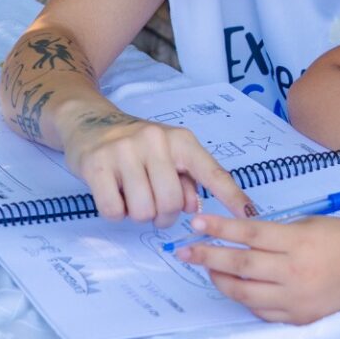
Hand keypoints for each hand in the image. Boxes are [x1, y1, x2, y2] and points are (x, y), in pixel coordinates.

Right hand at [61, 109, 253, 226]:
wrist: (89, 121)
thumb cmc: (137, 145)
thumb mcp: (168, 155)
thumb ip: (187, 179)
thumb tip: (194, 207)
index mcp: (181, 140)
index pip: (212, 172)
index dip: (232, 197)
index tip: (250, 216)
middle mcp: (156, 141)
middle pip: (171, 203)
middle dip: (164, 216)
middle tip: (154, 208)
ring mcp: (125, 151)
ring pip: (143, 210)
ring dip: (139, 215)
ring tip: (132, 196)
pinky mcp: (97, 164)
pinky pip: (114, 211)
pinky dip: (116, 213)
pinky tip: (114, 194)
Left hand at [177, 214, 339, 323]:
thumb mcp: (309, 224)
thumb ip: (276, 234)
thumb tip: (241, 238)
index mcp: (298, 241)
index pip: (249, 233)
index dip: (220, 228)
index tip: (198, 224)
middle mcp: (294, 271)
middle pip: (241, 264)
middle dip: (208, 256)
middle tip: (185, 250)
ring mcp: (294, 298)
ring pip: (245, 292)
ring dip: (221, 279)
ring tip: (207, 268)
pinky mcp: (297, 317)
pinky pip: (260, 309)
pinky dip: (244, 297)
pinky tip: (235, 286)